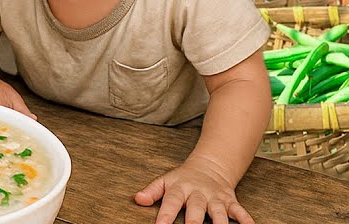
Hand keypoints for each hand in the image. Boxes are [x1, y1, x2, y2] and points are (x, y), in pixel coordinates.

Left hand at [135, 157, 253, 223]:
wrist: (210, 166)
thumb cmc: (183, 178)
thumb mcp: (165, 181)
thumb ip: (152, 191)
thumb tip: (138, 199)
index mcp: (180, 188)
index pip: (171, 201)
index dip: (165, 215)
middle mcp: (199, 193)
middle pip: (196, 209)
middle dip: (193, 222)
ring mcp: (216, 198)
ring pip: (218, 212)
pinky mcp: (231, 201)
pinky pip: (240, 211)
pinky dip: (246, 220)